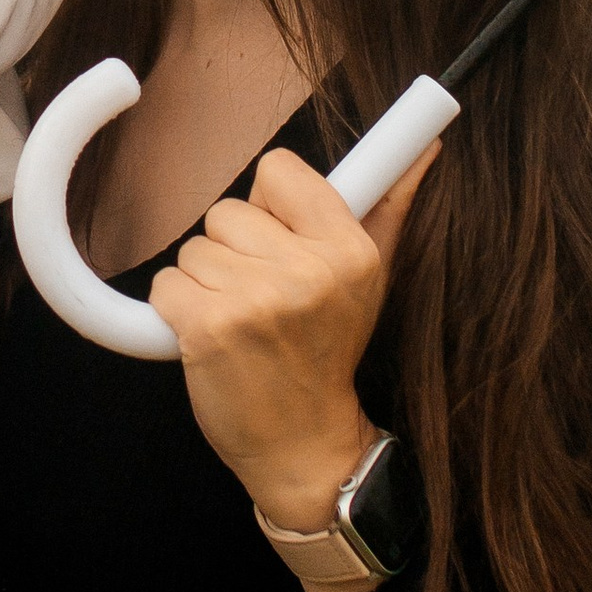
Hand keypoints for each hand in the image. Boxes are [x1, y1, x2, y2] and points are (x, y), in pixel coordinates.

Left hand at [150, 147, 428, 535]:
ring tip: (242, 323)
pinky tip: (212, 339)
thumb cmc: (327, 354)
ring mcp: (256, 301)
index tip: (280, 240)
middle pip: (226, 211)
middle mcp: (308, 272)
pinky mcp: (208, 328)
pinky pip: (166, 285)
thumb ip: (388, 206)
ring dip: (206, 284)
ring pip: (193, 249)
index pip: (278, 169)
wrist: (304, 445)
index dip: (268, 207)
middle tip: (262, 298)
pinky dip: (178, 311)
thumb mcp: (370, 280)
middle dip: (234, 251)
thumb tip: (425, 147)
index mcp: (349, 250)